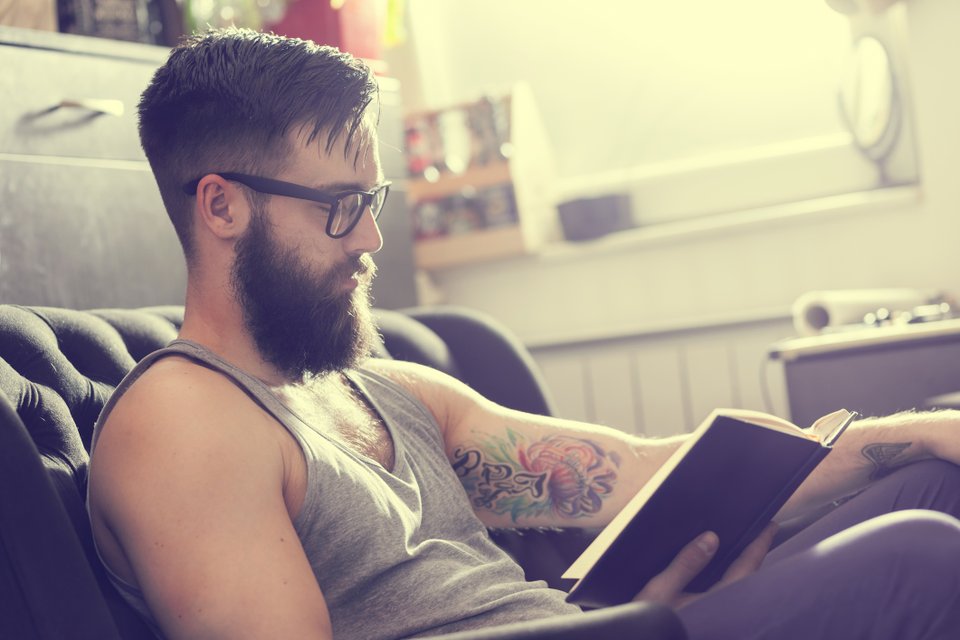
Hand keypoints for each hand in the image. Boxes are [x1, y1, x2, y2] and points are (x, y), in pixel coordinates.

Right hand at [633, 522, 778, 609]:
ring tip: (743, 551)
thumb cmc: (651, 623)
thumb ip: (686, 564)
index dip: (759, 545)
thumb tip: (710, 538)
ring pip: (739, 591)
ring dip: (742, 571)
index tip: (770, 526)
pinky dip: (730, 582)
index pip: (746, 568)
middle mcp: (726, 614)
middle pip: (748, 580)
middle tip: (759, 535)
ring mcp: (721, 621)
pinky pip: (729, 598)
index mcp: (719, 603)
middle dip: (754, 558)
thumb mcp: (661, 590)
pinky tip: (721, 575)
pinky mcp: (713, 624)